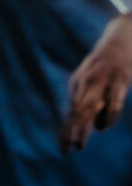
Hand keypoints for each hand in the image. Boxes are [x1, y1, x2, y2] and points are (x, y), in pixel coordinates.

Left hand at [61, 13, 131, 149]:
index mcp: (78, 83)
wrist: (122, 35)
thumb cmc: (109, 63)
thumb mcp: (96, 80)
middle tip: (66, 149)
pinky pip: (113, 98)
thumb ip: (92, 98)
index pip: (70, 112)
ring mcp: (101, 79)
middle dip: (71, 131)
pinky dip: (108, 113)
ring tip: (79, 144)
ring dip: (83, 126)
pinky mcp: (118, 77)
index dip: (66, 130)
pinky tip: (103, 126)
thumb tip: (93, 124)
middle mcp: (86, 82)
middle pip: (76, 111)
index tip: (62, 149)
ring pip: (89, 106)